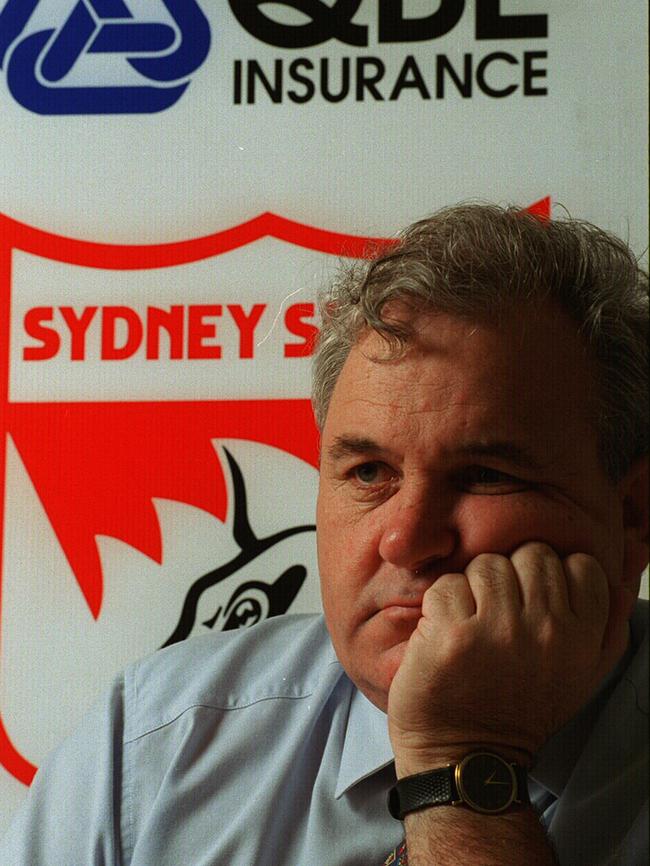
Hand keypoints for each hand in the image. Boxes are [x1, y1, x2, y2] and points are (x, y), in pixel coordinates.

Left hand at [387, 542, 628, 771]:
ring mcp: (495, 630)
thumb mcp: (583, 674)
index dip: (554, 574)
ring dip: (475, 588)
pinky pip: (447, 585)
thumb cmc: (524, 710)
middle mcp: (544, 629)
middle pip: (531, 555)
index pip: (580, 565)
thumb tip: (622, 580)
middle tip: (500, 612)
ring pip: (487, 565)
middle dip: (513, 577)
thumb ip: (609, 625)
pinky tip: (448, 632)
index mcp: (580, 636)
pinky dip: (442, 604)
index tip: (536, 600)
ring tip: (474, 622)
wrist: (470, 756)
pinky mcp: (451, 634)